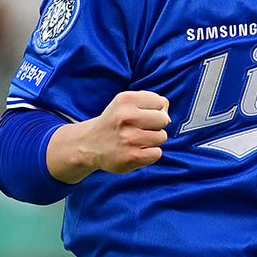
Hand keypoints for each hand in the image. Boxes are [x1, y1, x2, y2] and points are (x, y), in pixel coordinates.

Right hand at [47, 91, 170, 182]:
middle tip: (141, 129)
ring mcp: (129, 138)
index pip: (161, 102)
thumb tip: (168, 117)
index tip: (142, 115)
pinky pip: (157, 153)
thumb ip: (152, 102)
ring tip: (136, 140)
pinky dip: (150, 154)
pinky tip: (136, 151)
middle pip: (164, 120)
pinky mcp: (132, 157)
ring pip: (162, 137)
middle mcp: (126, 117)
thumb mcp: (126, 103)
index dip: (155, 110)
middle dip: (156, 125)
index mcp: (125, 100)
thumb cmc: (116, 122)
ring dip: (153, 140)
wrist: (89, 145)